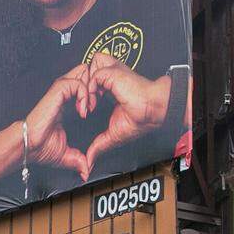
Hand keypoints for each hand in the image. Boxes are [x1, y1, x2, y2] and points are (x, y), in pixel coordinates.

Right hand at [24, 63, 91, 180]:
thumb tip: (86, 172)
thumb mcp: (67, 154)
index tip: (98, 109)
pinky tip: (83, 111)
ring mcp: (59, 91)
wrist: (29, 145)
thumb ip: (79, 159)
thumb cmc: (40, 147)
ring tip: (90, 107)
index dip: (94, 92)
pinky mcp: (57, 92)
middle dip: (94, 85)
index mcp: (65, 104)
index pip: (84, 85)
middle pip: (84, 73)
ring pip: (82, 73)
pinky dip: (84, 94)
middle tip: (96, 104)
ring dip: (91, 89)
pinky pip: (77, 82)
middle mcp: (63, 94)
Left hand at [85, 52, 170, 172]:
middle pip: (82, 74)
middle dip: (78, 90)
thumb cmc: (142, 118)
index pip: (86, 84)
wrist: (154, 112)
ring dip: (83, 88)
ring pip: (85, 71)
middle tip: (83, 109)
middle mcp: (108, 79)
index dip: (80, 96)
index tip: (83, 112)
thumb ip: (98, 145)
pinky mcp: (111, 73)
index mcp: (108, 89)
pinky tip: (93, 104)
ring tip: (88, 106)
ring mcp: (109, 75)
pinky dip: (89, 90)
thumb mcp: (113, 134)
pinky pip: (92, 76)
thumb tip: (90, 162)